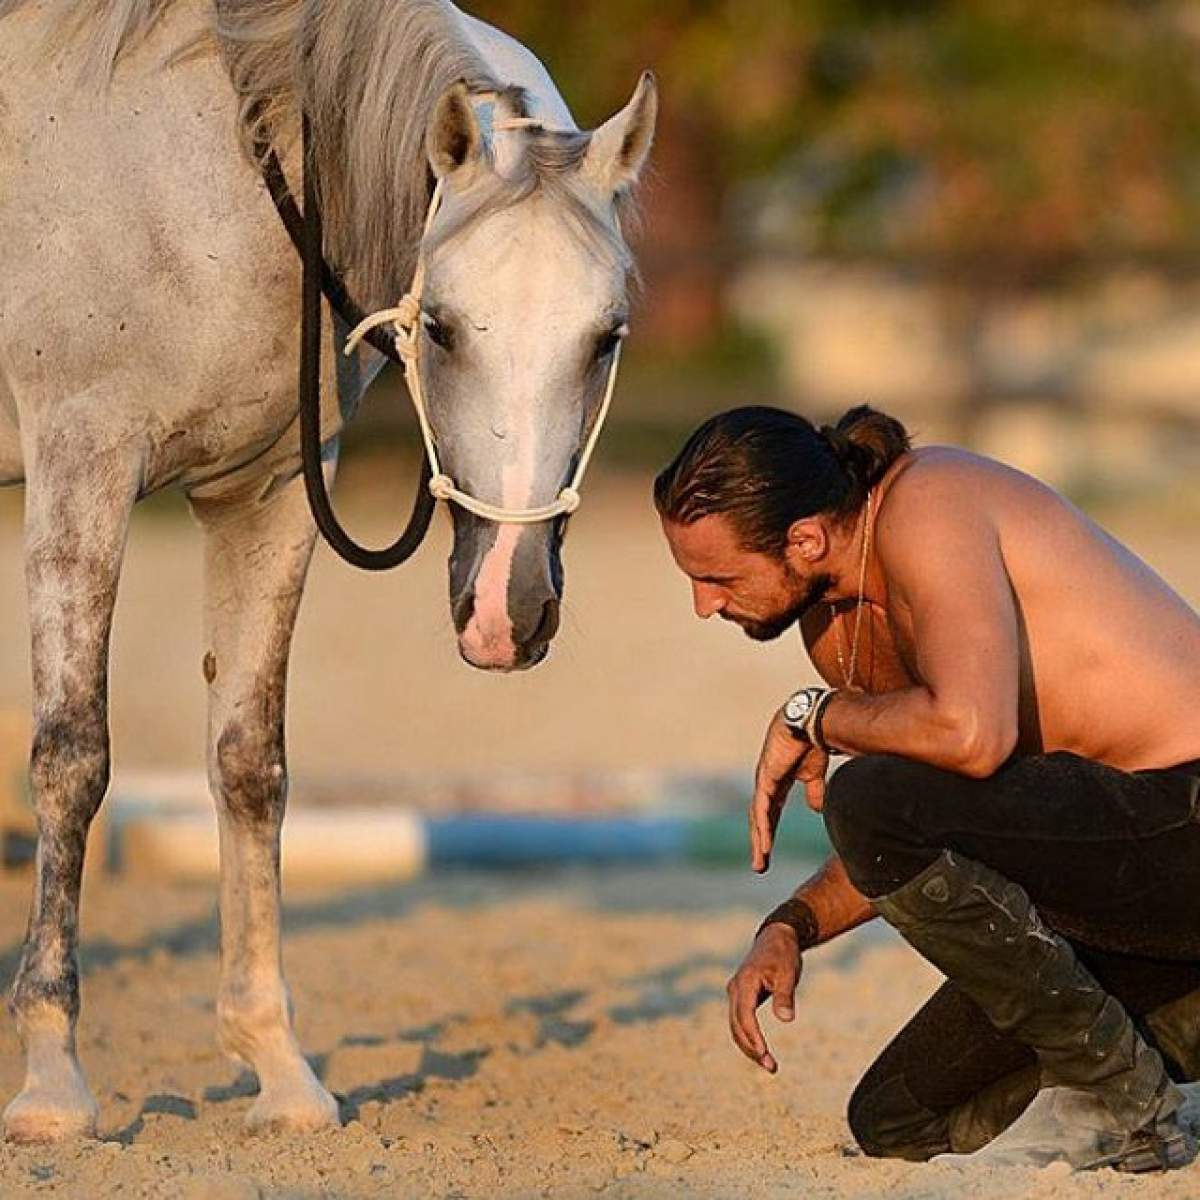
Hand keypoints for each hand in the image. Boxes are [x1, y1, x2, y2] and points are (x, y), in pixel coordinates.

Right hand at [726, 923, 801, 1072]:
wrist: (776, 937)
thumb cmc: (783, 954)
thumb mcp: (789, 973)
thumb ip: (785, 995)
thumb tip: (786, 1019)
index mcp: (745, 982)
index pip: (745, 1015)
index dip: (753, 1036)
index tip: (765, 1054)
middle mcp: (735, 988)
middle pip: (737, 1025)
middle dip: (752, 1048)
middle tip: (772, 1067)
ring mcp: (736, 993)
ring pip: (736, 1026)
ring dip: (749, 1047)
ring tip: (769, 1064)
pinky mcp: (740, 997)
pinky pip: (740, 1021)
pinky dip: (748, 1037)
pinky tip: (761, 1050)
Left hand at [750, 710, 829, 871]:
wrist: (813, 721)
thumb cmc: (813, 742)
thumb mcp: (814, 774)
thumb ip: (814, 791)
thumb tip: (817, 810)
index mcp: (778, 783)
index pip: (771, 813)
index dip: (770, 833)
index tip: (768, 853)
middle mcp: (767, 783)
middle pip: (760, 818)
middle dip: (760, 842)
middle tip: (760, 866)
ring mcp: (764, 780)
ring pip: (759, 816)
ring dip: (760, 840)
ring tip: (761, 861)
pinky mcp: (767, 776)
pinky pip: (763, 807)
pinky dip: (763, 825)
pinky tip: (763, 842)